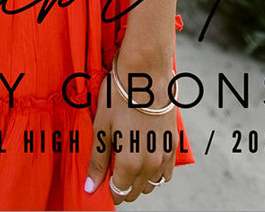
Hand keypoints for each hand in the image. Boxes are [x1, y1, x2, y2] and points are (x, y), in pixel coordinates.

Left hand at [85, 73, 176, 203]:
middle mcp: (150, 165)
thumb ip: (98, 161)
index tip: (104, 178)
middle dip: (123, 185)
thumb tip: (90, 189)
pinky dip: (156, 171)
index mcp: (130, 162)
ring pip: (152, 183)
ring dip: (140, 179)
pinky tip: (145, 155)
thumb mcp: (102, 127)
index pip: (119, 192)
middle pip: (136, 191)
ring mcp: (164, 156)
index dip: (109, 188)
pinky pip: (166, 172)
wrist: (146, 73)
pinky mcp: (173, 145)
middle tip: (113, 167)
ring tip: (128, 158)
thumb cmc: (119, 97)